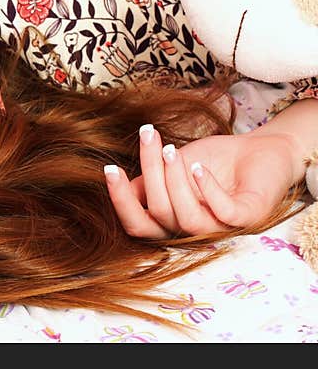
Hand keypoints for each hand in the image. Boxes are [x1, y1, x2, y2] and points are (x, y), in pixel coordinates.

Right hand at [104, 124, 298, 237]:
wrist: (259, 148)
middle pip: (159, 215)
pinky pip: (223, 213)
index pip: (138, 225)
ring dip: (174, 181)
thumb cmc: (213, 160)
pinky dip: (207, 190)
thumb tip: (117, 184)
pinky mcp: (248, 218)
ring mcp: (221, 227)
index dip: (121, 201)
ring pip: (187, 219)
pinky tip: (198, 167)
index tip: (109, 169)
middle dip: (150, 174)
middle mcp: (193, 231)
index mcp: (172, 221)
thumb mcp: (171, 167)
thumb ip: (147, 181)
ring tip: (172, 150)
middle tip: (148, 137)